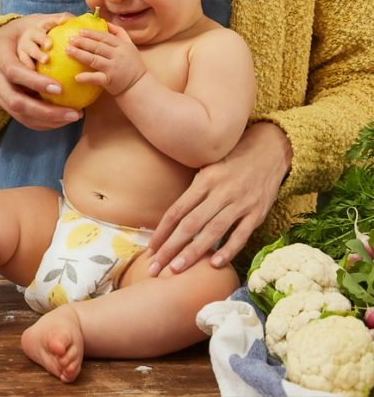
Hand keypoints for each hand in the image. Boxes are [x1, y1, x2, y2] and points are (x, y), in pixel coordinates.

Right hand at [0, 15, 82, 130]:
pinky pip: (20, 118)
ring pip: (18, 114)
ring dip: (47, 120)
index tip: (60, 88)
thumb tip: (74, 19)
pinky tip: (61, 120)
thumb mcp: (26, 23)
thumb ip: (47, 22)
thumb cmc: (15, 33)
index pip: (14, 71)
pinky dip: (41, 122)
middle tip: (74, 112)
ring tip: (72, 117)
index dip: (35, 82)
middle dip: (46, 111)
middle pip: (15, 101)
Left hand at [66, 23, 146, 95]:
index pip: (105, 37)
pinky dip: (86, 77)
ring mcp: (113, 68)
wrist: (139, 85)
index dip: (92, 33)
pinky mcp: (110, 80)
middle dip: (83, 42)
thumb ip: (119, 33)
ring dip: (80, 55)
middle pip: (98, 46)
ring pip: (94, 59)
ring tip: (68, 51)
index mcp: (122, 46)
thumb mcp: (130, 46)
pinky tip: (76, 77)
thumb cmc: (132, 65)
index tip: (80, 31)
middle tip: (70, 39)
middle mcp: (118, 55)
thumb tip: (105, 22)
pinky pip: (96, 78)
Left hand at [146, 122, 292, 274]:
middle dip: (170, 248)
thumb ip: (193, 192)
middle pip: (190, 224)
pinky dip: (228, 249)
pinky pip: (241, 234)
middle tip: (155, 267)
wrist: (270, 150)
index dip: (161, 231)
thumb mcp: (208, 168)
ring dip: (193, 252)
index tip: (149, 249)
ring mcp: (240, 203)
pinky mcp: (258, 213)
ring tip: (177, 269)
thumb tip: (171, 219)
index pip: (176, 211)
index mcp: (204, 181)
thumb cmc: (232, 161)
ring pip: (213, 231)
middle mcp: (220, 192)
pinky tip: (214, 264)